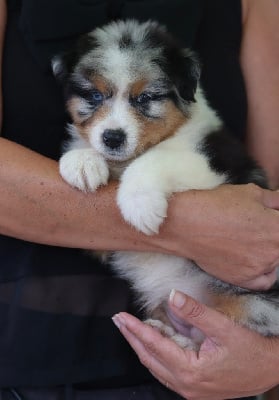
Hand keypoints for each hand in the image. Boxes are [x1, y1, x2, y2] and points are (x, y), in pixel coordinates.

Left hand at [113, 291, 278, 399]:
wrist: (270, 369)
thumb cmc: (251, 351)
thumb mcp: (224, 328)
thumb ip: (196, 312)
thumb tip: (172, 296)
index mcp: (190, 371)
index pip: (154, 346)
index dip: (135, 329)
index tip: (121, 317)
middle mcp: (185, 385)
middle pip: (149, 358)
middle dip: (132, 338)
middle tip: (118, 321)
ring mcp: (189, 389)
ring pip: (155, 366)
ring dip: (141, 346)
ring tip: (129, 330)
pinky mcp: (194, 388)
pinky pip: (166, 371)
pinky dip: (155, 355)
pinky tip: (151, 344)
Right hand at [158, 184, 278, 289]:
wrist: (187, 224)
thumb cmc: (216, 205)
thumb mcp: (251, 193)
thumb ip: (274, 200)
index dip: (273, 219)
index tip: (267, 219)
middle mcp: (274, 251)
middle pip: (278, 244)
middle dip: (271, 234)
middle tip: (254, 227)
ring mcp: (259, 267)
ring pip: (274, 261)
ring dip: (268, 250)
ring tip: (250, 239)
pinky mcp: (243, 279)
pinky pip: (264, 280)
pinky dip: (263, 271)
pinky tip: (254, 259)